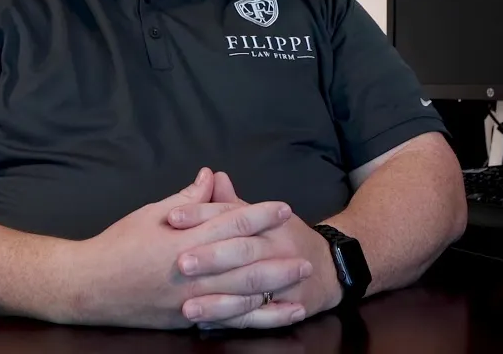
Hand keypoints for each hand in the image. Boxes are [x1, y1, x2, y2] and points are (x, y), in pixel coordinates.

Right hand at [64, 168, 308, 329]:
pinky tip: (276, 312)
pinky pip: (229, 318)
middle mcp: (192, 268)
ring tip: (299, 279)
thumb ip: (186, 199)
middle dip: (277, 254)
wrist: (90, 285)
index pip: (231, 222)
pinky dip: (256, 315)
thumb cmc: (119, 244)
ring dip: (275, 285)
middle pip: (244, 260)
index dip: (260, 215)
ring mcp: (191, 296)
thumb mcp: (151, 213)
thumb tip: (209, 177)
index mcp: (184, 237)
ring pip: (242, 292)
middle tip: (304, 252)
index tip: (283, 209)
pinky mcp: (188, 318)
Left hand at [167, 172, 342, 328]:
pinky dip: (234, 322)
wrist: (331, 267)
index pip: (232, 215)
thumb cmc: (288, 237)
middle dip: (212, 258)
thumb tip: (210, 176)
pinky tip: (208, 326)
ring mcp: (286, 282)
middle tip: (181, 263)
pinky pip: (260, 319)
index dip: (202, 215)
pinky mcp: (289, 308)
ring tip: (187, 307)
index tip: (172, 218)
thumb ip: (232, 202)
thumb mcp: (264, 216)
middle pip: (243, 252)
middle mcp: (278, 250)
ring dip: (218, 301)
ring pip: (250, 291)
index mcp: (268, 223)